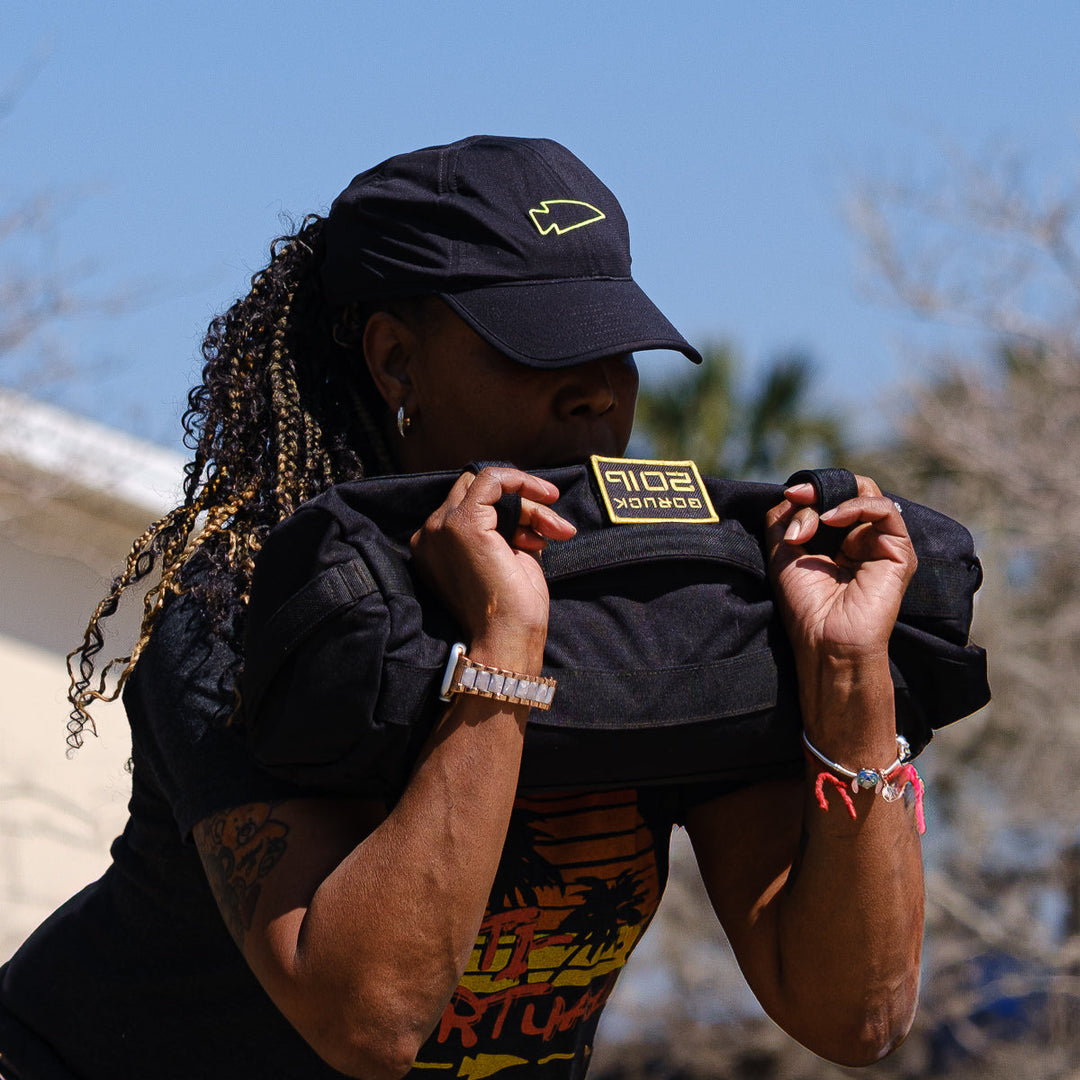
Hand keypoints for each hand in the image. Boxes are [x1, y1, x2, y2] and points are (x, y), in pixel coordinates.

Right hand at [409, 466, 575, 668]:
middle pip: (478, 493)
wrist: (508, 638)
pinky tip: (547, 497)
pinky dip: (521, 481)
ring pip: (488, 487)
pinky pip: (491, 479)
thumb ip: (508, 530)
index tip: (544, 530)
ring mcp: (442, 526)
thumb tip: (532, 503)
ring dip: (529, 503)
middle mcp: (430, 534)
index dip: (511, 512)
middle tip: (554, 530)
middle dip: (522, 506)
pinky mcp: (463, 523)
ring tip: (556, 531)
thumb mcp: (508, 559)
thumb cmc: (512, 611)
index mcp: (436, 546)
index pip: (470, 507)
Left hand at [765, 475, 916, 658]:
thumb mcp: (782, 554)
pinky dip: (856, 505)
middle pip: (851, 490)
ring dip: (833, 499)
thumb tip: (795, 493)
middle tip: (798, 496)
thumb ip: (784, 519)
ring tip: (813, 520)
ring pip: (867, 494)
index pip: (830, 499)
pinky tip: (831, 517)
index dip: (810, 492)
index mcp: (838, 542)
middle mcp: (862, 540)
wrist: (825, 641)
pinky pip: (885, 510)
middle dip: (821, 489)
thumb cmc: (804, 606)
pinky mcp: (900, 551)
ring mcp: (882, 544)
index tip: (790, 495)